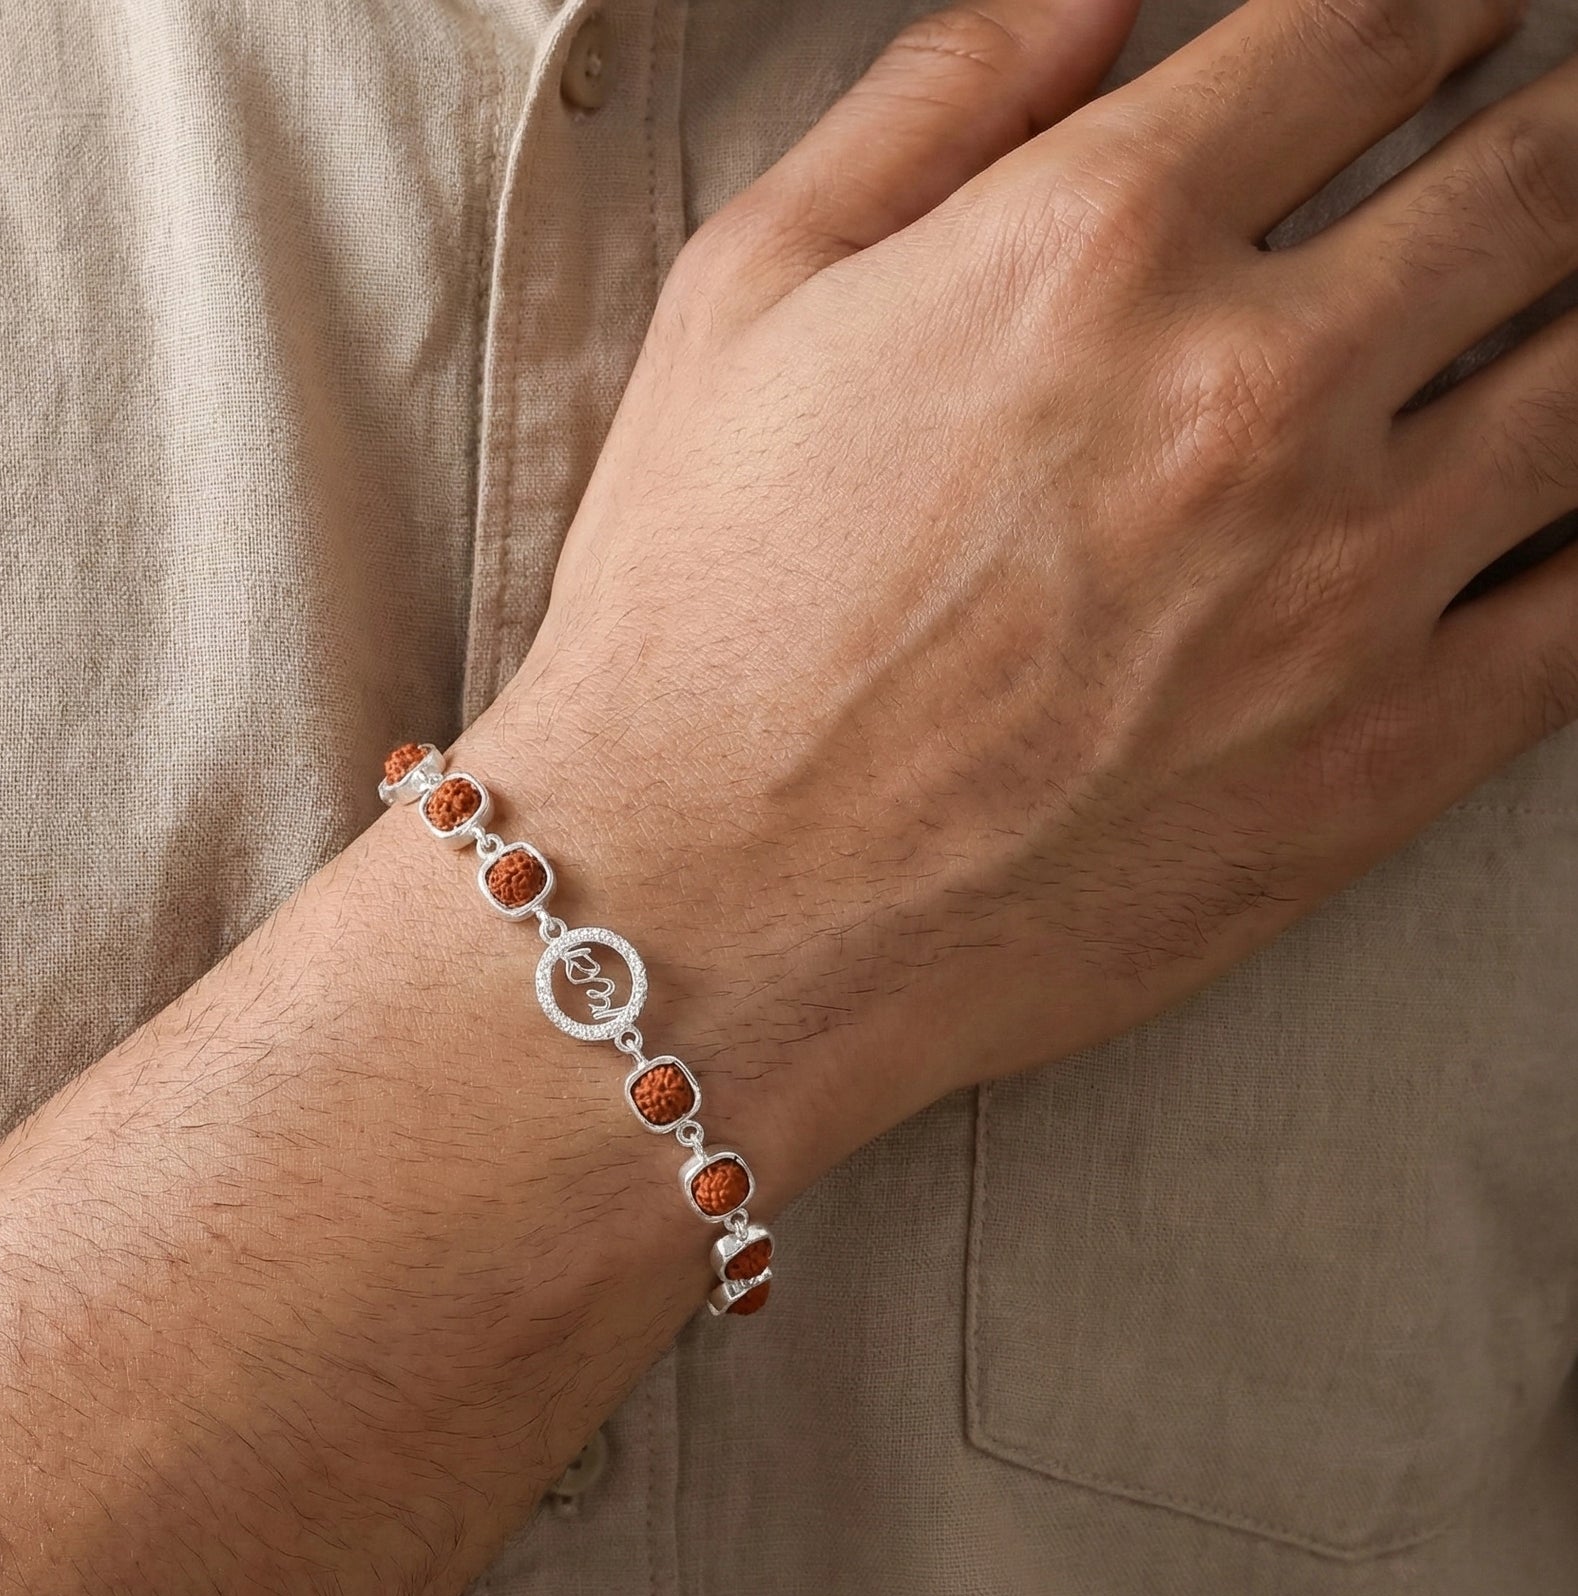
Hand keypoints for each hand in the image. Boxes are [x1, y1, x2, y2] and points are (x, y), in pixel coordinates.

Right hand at [463, 0, 1576, 1197]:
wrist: (701, 915)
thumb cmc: (693, 629)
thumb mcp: (740, 304)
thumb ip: (932, 104)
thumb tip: (1095, 0)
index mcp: (1087, 250)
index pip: (1365, 31)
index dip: (1436, 6)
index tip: (1445, 29)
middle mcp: (1244, 395)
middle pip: (1532, 181)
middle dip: (1555, 134)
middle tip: (1546, 147)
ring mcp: (1337, 588)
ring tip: (1554, 318)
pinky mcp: (1378, 764)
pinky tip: (1557, 513)